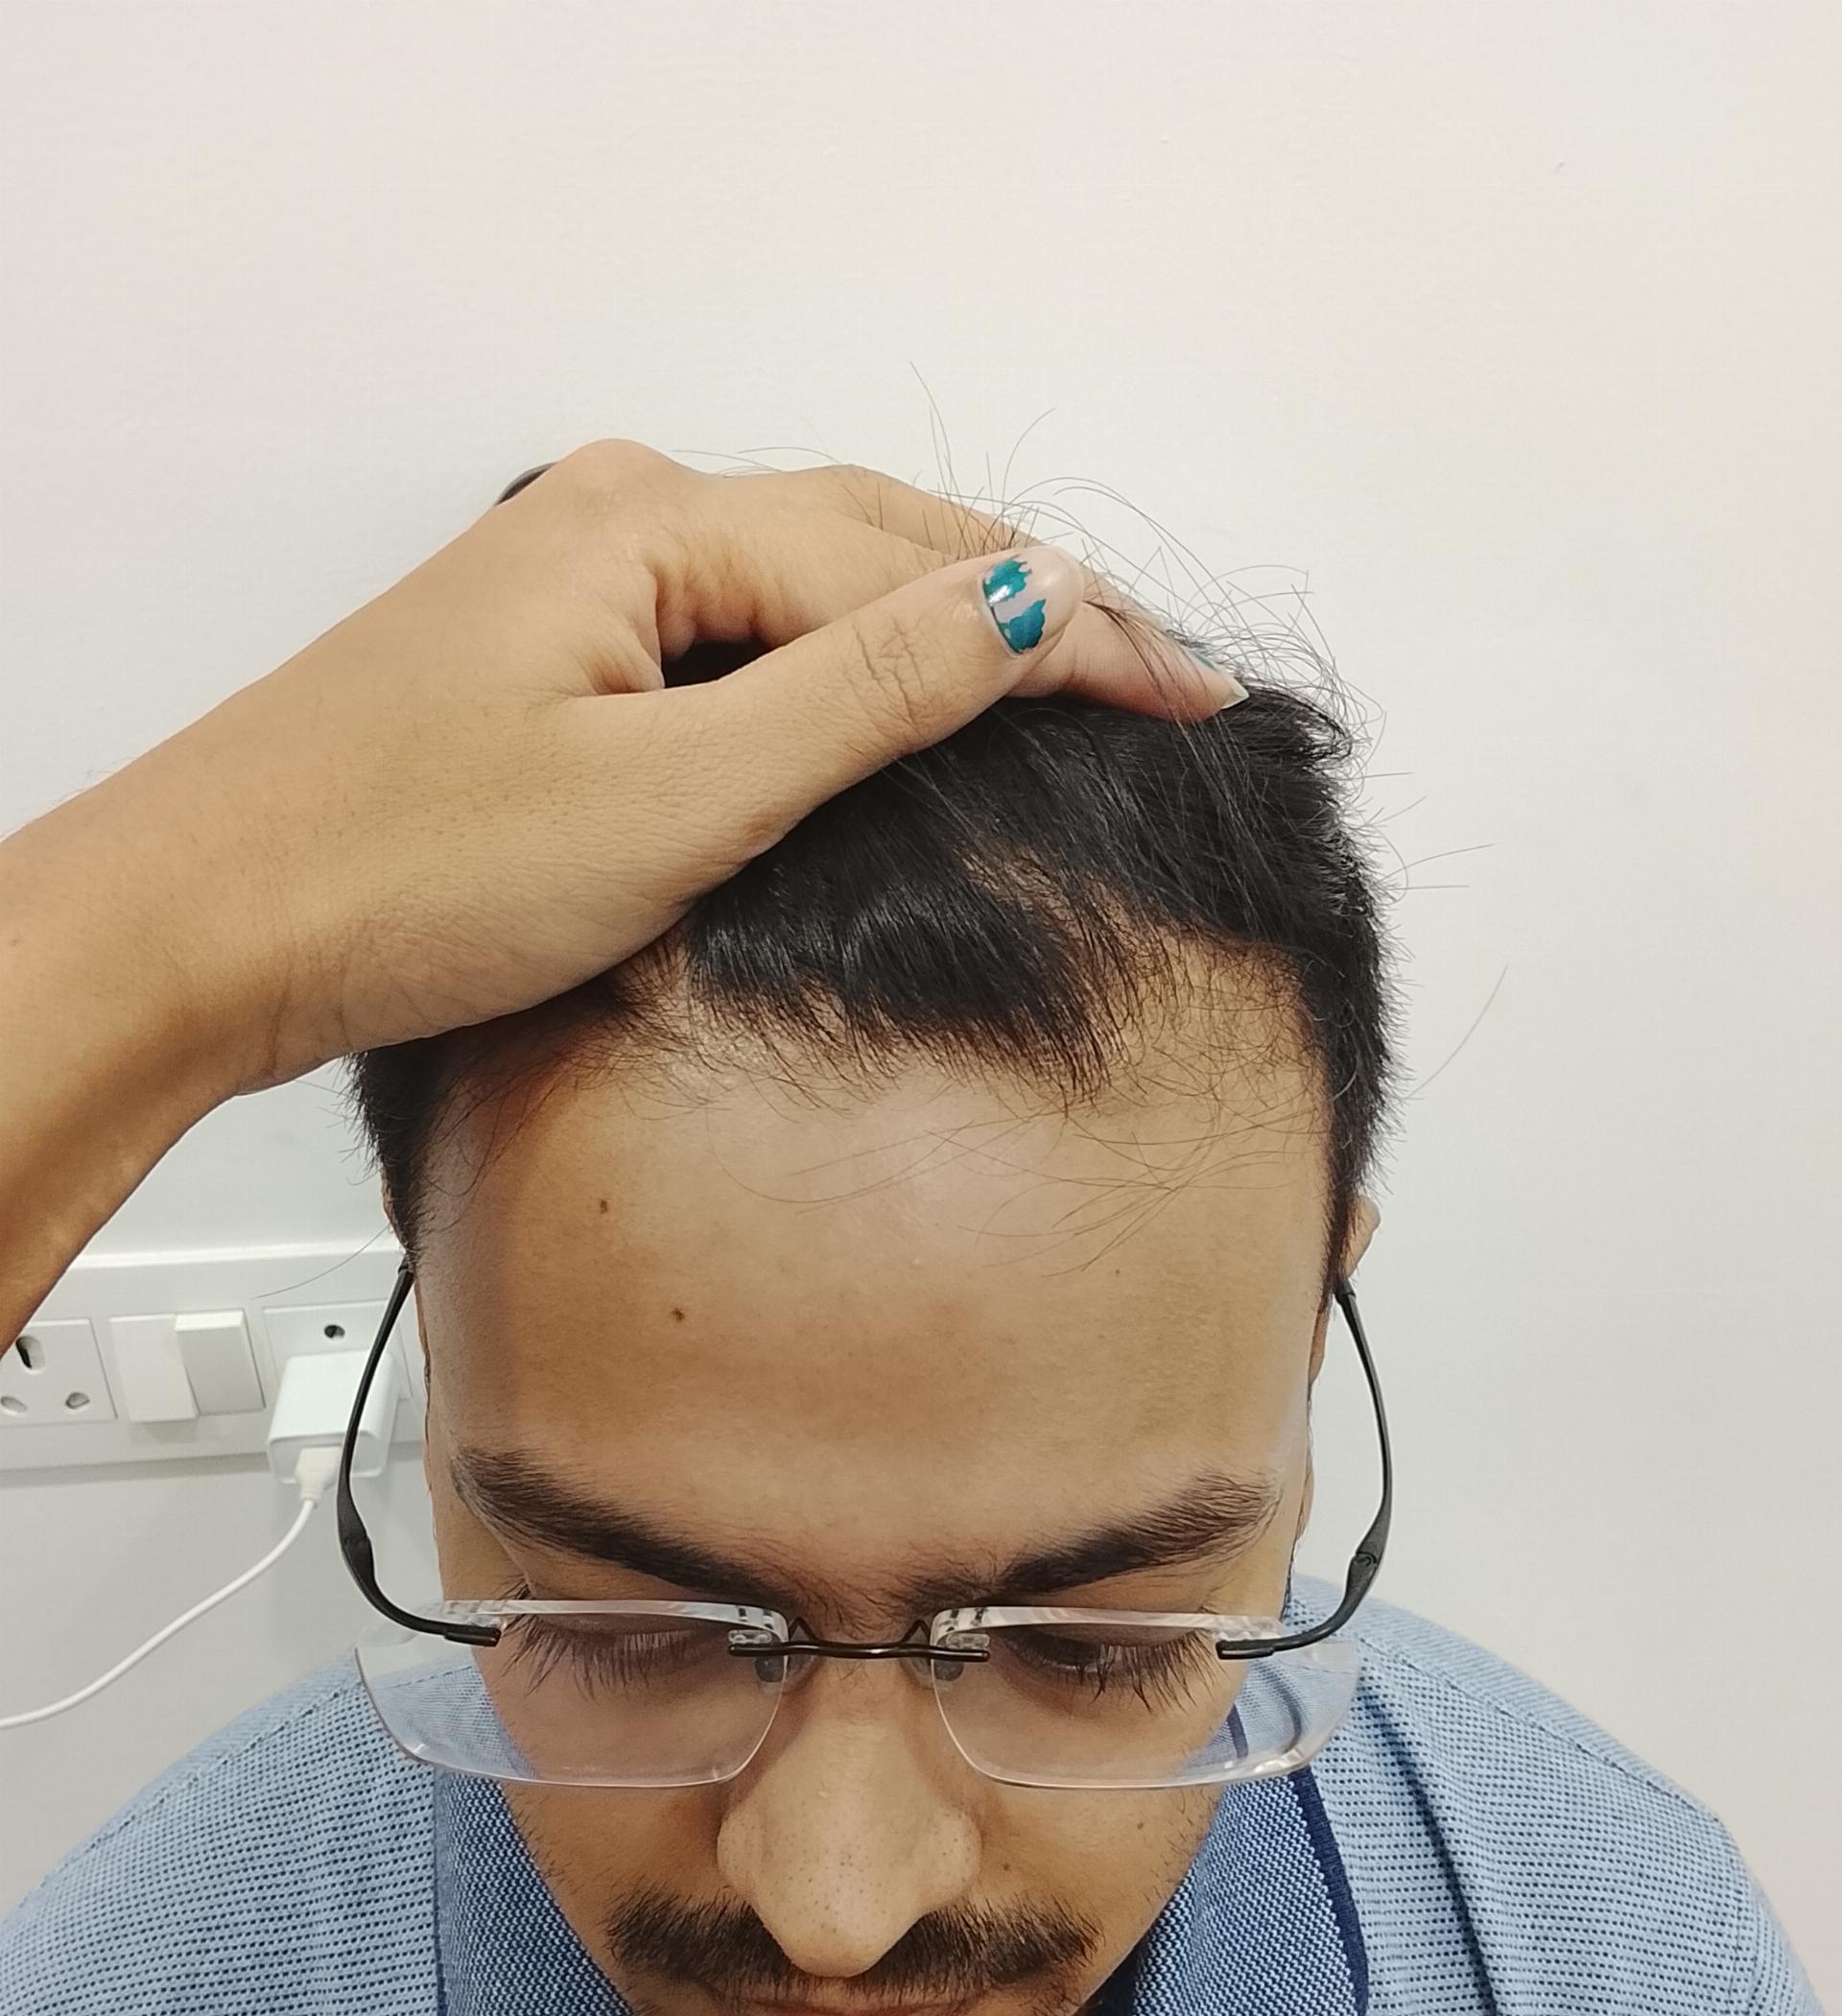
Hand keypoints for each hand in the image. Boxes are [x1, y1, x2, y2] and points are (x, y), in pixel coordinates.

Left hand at [41, 440, 1243, 1098]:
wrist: (205, 927)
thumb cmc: (400, 869)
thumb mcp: (677, 794)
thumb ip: (865, 695)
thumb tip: (1026, 609)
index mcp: (659, 524)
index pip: (926, 566)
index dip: (1078, 629)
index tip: (1197, 692)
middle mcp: (622, 519)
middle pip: (882, 539)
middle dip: (1032, 603)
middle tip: (1166, 673)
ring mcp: (582, 584)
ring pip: (815, 580)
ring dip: (946, 620)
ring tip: (1069, 669)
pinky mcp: (555, 658)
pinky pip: (744, 631)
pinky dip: (848, 659)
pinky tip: (892, 700)